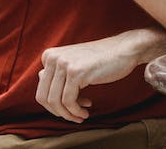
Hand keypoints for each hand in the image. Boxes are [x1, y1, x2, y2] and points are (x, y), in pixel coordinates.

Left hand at [35, 29, 165, 122]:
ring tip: (81, 116)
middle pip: (44, 96)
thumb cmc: (102, 59)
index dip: (55, 103)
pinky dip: (76, 111)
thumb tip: (40, 79)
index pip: (42, 88)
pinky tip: (86, 111)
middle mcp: (53, 58)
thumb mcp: (75, 63)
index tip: (71, 106)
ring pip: (55, 101)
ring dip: (68, 114)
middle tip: (73, 117)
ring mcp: (64, 64)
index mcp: (49, 55)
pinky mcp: (76, 72)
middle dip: (58, 112)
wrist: (126, 49)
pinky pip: (69, 101)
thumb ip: (56, 71)